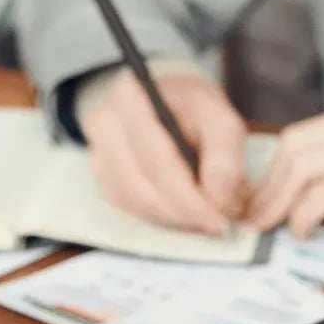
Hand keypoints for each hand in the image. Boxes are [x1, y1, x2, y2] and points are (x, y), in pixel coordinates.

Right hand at [83, 71, 248, 233]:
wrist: (169, 106)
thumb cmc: (192, 108)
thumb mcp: (219, 116)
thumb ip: (225, 155)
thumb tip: (219, 200)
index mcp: (131, 98)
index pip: (158, 161)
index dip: (189, 198)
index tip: (218, 220)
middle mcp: (104, 125)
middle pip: (143, 187)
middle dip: (185, 213)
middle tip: (219, 224)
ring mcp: (98, 155)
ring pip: (136, 204)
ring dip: (175, 219)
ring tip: (207, 215)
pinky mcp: (102, 180)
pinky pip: (132, 210)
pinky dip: (162, 217)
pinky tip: (185, 212)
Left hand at [248, 91, 323, 236]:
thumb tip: (307, 185)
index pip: (306, 133)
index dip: (275, 168)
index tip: (263, 195)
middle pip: (294, 146)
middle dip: (268, 184)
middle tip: (257, 214)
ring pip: (300, 167)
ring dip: (277, 202)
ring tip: (274, 225)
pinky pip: (319, 197)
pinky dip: (301, 217)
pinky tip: (306, 231)